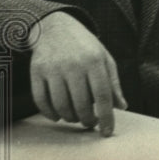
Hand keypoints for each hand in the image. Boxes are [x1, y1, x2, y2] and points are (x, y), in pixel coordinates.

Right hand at [29, 11, 126, 136]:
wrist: (55, 27)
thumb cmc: (85, 47)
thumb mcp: (105, 59)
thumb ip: (113, 83)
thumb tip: (122, 107)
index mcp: (95, 61)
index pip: (103, 96)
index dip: (106, 117)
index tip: (107, 132)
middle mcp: (74, 65)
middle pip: (81, 104)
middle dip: (87, 120)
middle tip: (90, 123)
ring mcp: (53, 68)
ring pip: (61, 106)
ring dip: (70, 118)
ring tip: (76, 117)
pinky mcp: (36, 71)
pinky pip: (41, 101)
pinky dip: (50, 114)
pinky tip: (58, 116)